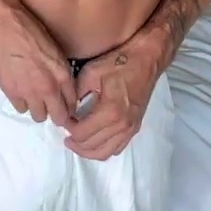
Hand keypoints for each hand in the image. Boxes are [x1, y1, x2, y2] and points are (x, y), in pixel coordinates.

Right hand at [0, 3, 77, 126]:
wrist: (4, 27)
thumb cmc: (31, 31)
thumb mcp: (55, 50)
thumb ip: (61, 72)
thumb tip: (64, 88)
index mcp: (62, 74)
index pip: (72, 103)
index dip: (70, 108)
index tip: (67, 107)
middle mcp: (48, 88)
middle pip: (59, 118)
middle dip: (58, 116)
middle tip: (53, 109)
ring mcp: (29, 93)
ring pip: (39, 117)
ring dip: (39, 109)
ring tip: (35, 97)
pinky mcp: (12, 93)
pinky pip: (21, 109)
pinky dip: (22, 102)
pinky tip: (20, 91)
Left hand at [65, 35, 160, 160]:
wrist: (147, 57)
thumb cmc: (120, 62)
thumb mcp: (92, 72)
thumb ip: (77, 94)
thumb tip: (69, 109)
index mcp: (111, 112)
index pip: (82, 133)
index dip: (68, 128)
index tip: (63, 118)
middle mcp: (122, 126)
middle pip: (91, 146)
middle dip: (75, 141)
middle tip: (66, 131)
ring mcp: (131, 129)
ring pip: (104, 153)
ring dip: (87, 150)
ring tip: (75, 141)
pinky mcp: (135, 127)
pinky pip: (117, 148)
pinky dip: (102, 149)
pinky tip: (94, 140)